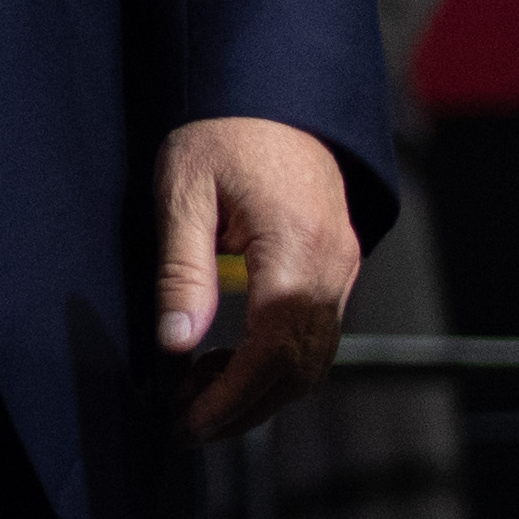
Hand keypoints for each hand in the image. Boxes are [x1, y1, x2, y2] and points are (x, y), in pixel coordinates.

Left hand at [153, 114, 359, 442]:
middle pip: (300, 367)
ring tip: (196, 397)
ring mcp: (343, 270)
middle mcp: (333, 268)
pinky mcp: (336, 269)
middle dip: (244, 407)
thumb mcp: (183, 191)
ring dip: (259, 389)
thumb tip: (176, 343)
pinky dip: (274, 362)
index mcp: (298, 250)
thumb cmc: (223, 132)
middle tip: (187, 425)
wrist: (275, 94)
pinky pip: (313, 334)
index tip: (189, 421)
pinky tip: (224, 360)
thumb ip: (183, 271)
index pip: (273, 350)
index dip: (233, 396)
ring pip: (312, 358)